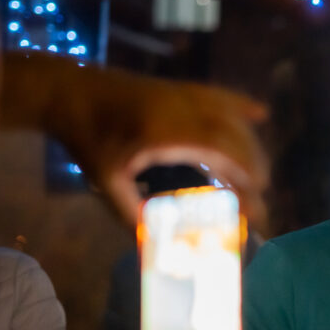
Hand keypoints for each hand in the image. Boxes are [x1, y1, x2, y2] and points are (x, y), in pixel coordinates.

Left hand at [0, 51, 270, 230]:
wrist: (69, 91)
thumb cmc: (86, 139)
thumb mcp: (104, 180)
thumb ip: (130, 211)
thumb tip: (154, 242)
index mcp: (164, 132)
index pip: (218, 148)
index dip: (244, 168)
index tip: (257, 192)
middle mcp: (181, 108)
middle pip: (232, 132)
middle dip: (253, 162)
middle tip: (260, 193)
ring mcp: (182, 94)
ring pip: (231, 114)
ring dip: (250, 141)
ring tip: (259, 170)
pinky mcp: (179, 88)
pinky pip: (219, 94)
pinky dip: (242, 105)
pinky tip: (260, 113)